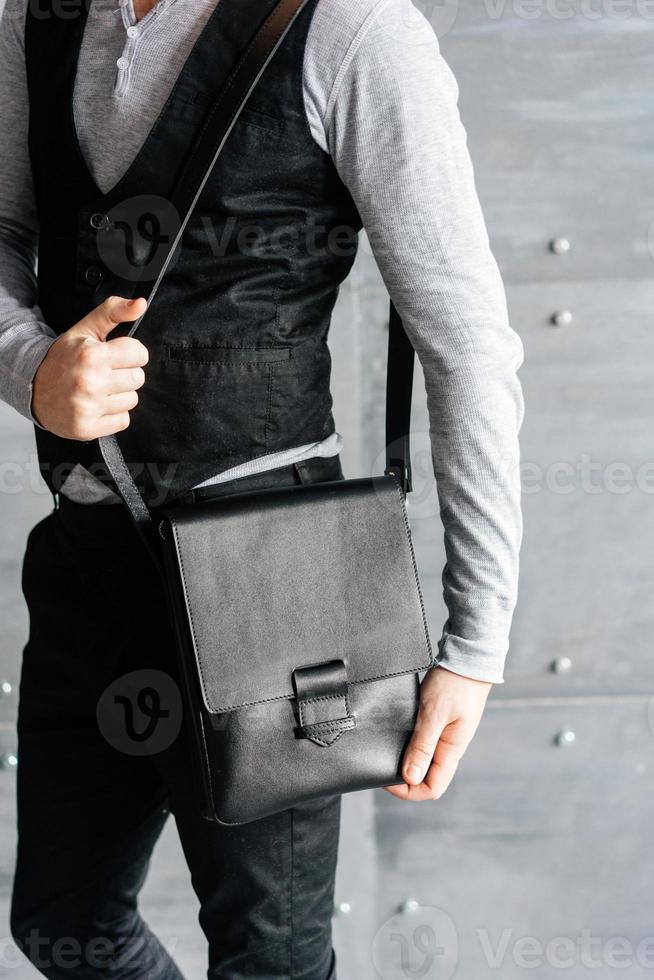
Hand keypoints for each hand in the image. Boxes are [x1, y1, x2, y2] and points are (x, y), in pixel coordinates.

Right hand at [32, 296, 148, 439]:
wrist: (34, 388)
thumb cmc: (64, 358)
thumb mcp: (85, 329)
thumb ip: (114, 312)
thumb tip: (140, 304)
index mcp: (90, 355)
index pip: (139, 354)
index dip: (131, 353)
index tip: (117, 355)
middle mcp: (89, 382)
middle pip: (138, 378)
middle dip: (125, 374)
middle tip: (105, 373)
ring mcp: (88, 407)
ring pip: (132, 400)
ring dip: (120, 395)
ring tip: (100, 389)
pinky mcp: (88, 428)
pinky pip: (123, 420)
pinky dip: (114, 414)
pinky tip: (98, 405)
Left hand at [385, 665, 491, 800]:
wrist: (467, 659)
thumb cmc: (454, 684)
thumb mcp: (434, 715)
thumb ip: (423, 746)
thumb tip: (411, 778)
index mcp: (451, 751)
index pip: (432, 788)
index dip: (408, 791)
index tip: (386, 778)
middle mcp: (448, 748)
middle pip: (426, 778)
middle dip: (403, 779)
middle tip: (381, 766)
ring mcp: (444, 736)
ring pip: (423, 761)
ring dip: (405, 762)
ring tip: (386, 752)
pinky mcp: (439, 724)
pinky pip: (423, 744)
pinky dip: (408, 746)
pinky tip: (396, 737)